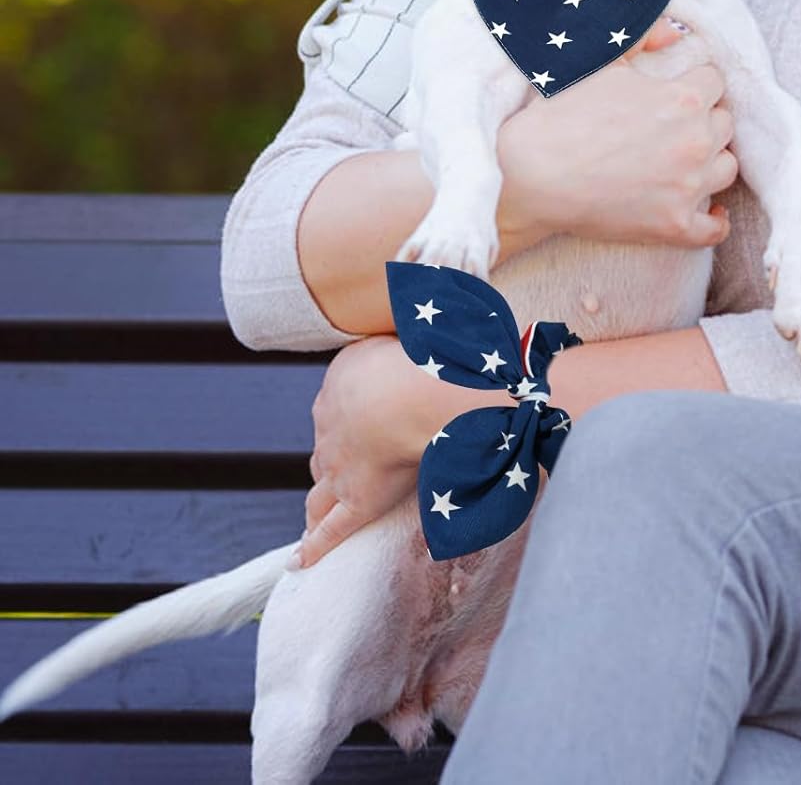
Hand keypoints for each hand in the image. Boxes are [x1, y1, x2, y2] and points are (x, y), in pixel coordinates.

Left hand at [295, 334, 432, 568]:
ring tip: (312, 514)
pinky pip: (330, 530)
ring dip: (317, 501)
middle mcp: (331, 426)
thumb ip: (412, 331)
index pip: (339, 402)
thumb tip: (431, 308)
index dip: (353, 411)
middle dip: (333, 455)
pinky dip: (313, 548)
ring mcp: (341, 466)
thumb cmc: (421, 354)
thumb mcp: (410, 328)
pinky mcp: (357, 500)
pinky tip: (300, 560)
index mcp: (341, 381)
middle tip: (347, 461)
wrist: (413, 394)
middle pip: (325, 447)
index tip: (370, 413)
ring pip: (320, 489)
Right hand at [497, 15, 737, 250]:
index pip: (715, 83)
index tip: (676, 95)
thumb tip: (676, 34)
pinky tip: (706, 211)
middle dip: (703, 122)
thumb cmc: (561, 116)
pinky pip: (716, 229)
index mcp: (683, 99)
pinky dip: (714, 221)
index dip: (694, 86)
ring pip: (726, 169)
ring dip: (709, 163)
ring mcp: (688, 187)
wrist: (530, 175)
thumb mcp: (601, 64)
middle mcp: (694, 141)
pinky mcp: (675, 226)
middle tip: (672, 128)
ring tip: (682, 163)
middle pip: (724, 125)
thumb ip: (643, 39)